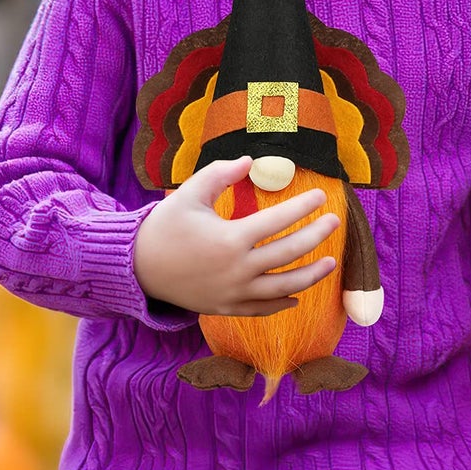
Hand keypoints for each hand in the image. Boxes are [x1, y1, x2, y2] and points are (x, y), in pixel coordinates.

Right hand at [133, 157, 339, 316]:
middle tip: (334, 222)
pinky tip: (297, 296)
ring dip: (310, 275)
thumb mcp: (190, 192)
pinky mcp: (225, 308)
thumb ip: (221, 173)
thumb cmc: (165, 225)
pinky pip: (261, 309)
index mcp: (230, 239)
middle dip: (316, 236)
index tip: (322, 196)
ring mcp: (232, 293)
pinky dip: (282, 303)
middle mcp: (236, 269)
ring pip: (282, 288)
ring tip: (331, 262)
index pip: (278, 221)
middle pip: (288, 254)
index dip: (303, 207)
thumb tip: (251, 160)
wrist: (136, 268)